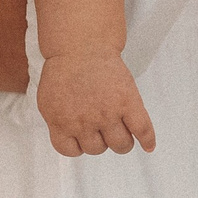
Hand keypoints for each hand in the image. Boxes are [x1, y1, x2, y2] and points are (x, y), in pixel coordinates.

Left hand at [35, 52, 155, 157]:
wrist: (81, 48)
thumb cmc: (64, 71)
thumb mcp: (48, 101)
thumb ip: (58, 122)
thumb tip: (67, 138)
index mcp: (61, 122)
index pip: (69, 150)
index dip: (76, 146)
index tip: (81, 140)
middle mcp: (84, 122)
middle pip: (97, 149)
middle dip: (99, 141)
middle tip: (101, 129)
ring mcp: (107, 114)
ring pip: (120, 144)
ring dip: (121, 142)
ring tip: (121, 133)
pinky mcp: (128, 103)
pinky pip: (142, 129)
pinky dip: (147, 140)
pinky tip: (148, 146)